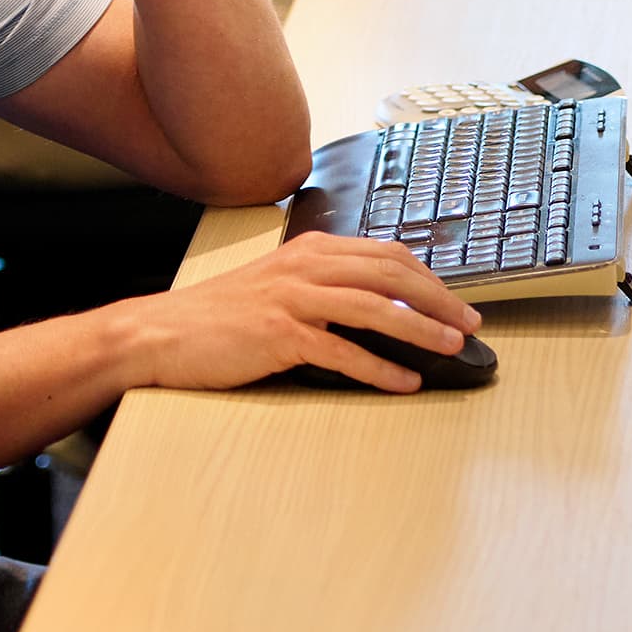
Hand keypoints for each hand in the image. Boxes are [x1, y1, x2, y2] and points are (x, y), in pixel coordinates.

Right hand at [128, 235, 483, 393]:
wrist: (161, 333)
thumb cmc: (220, 316)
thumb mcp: (278, 284)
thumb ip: (324, 286)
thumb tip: (379, 306)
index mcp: (311, 250)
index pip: (387, 255)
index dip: (429, 277)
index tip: (457, 300)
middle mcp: (306, 267)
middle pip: (390, 275)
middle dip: (438, 299)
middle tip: (470, 323)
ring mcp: (292, 299)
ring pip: (374, 308)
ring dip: (420, 328)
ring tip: (452, 347)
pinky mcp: (278, 335)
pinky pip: (341, 351)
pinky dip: (379, 367)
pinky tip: (403, 380)